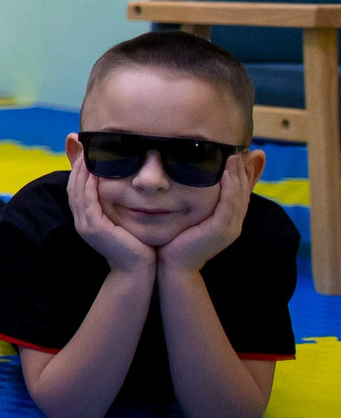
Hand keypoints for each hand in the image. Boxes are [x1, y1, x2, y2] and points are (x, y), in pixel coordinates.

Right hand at [65, 152, 155, 275]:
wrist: (138, 270)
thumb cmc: (137, 246)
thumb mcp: (125, 221)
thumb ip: (121, 206)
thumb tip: (127, 189)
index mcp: (87, 220)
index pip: (77, 190)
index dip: (79, 171)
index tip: (87, 154)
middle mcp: (82, 222)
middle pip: (73, 188)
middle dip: (77, 166)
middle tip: (83, 148)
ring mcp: (85, 225)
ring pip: (77, 192)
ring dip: (80, 172)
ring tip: (87, 154)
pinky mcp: (93, 227)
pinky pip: (87, 200)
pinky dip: (88, 184)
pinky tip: (94, 171)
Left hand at [159, 154, 254, 274]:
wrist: (174, 267)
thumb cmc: (176, 242)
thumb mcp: (190, 218)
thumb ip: (195, 203)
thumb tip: (189, 184)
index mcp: (228, 221)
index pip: (239, 193)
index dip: (240, 174)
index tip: (236, 155)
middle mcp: (234, 224)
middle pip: (243, 191)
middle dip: (242, 170)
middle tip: (238, 150)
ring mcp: (230, 227)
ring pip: (238, 196)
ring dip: (237, 174)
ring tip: (233, 156)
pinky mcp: (221, 230)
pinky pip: (229, 204)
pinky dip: (229, 188)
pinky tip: (226, 173)